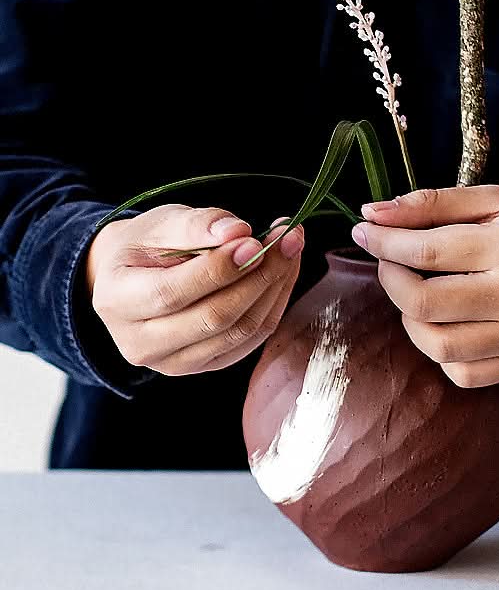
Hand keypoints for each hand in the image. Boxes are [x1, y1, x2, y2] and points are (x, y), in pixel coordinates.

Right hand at [86, 204, 303, 374]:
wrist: (134, 279)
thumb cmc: (145, 247)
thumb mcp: (158, 223)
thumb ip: (195, 225)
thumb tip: (238, 232)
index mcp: (117, 301)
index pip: (172, 293)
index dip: (218, 269)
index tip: (254, 241)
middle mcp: (140, 343)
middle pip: (212, 318)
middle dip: (258, 276)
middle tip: (286, 239)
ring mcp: (174, 363)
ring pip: (238, 331)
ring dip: (274, 288)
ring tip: (290, 249)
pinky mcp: (204, 366)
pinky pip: (250, 340)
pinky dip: (274, 304)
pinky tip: (283, 273)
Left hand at [351, 186, 498, 387]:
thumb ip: (437, 203)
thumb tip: (373, 213)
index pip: (426, 250)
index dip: (384, 242)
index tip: (364, 230)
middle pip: (424, 303)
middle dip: (391, 279)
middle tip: (389, 260)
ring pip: (438, 345)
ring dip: (410, 319)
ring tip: (416, 292)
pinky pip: (465, 372)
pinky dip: (440, 352)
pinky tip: (445, 324)